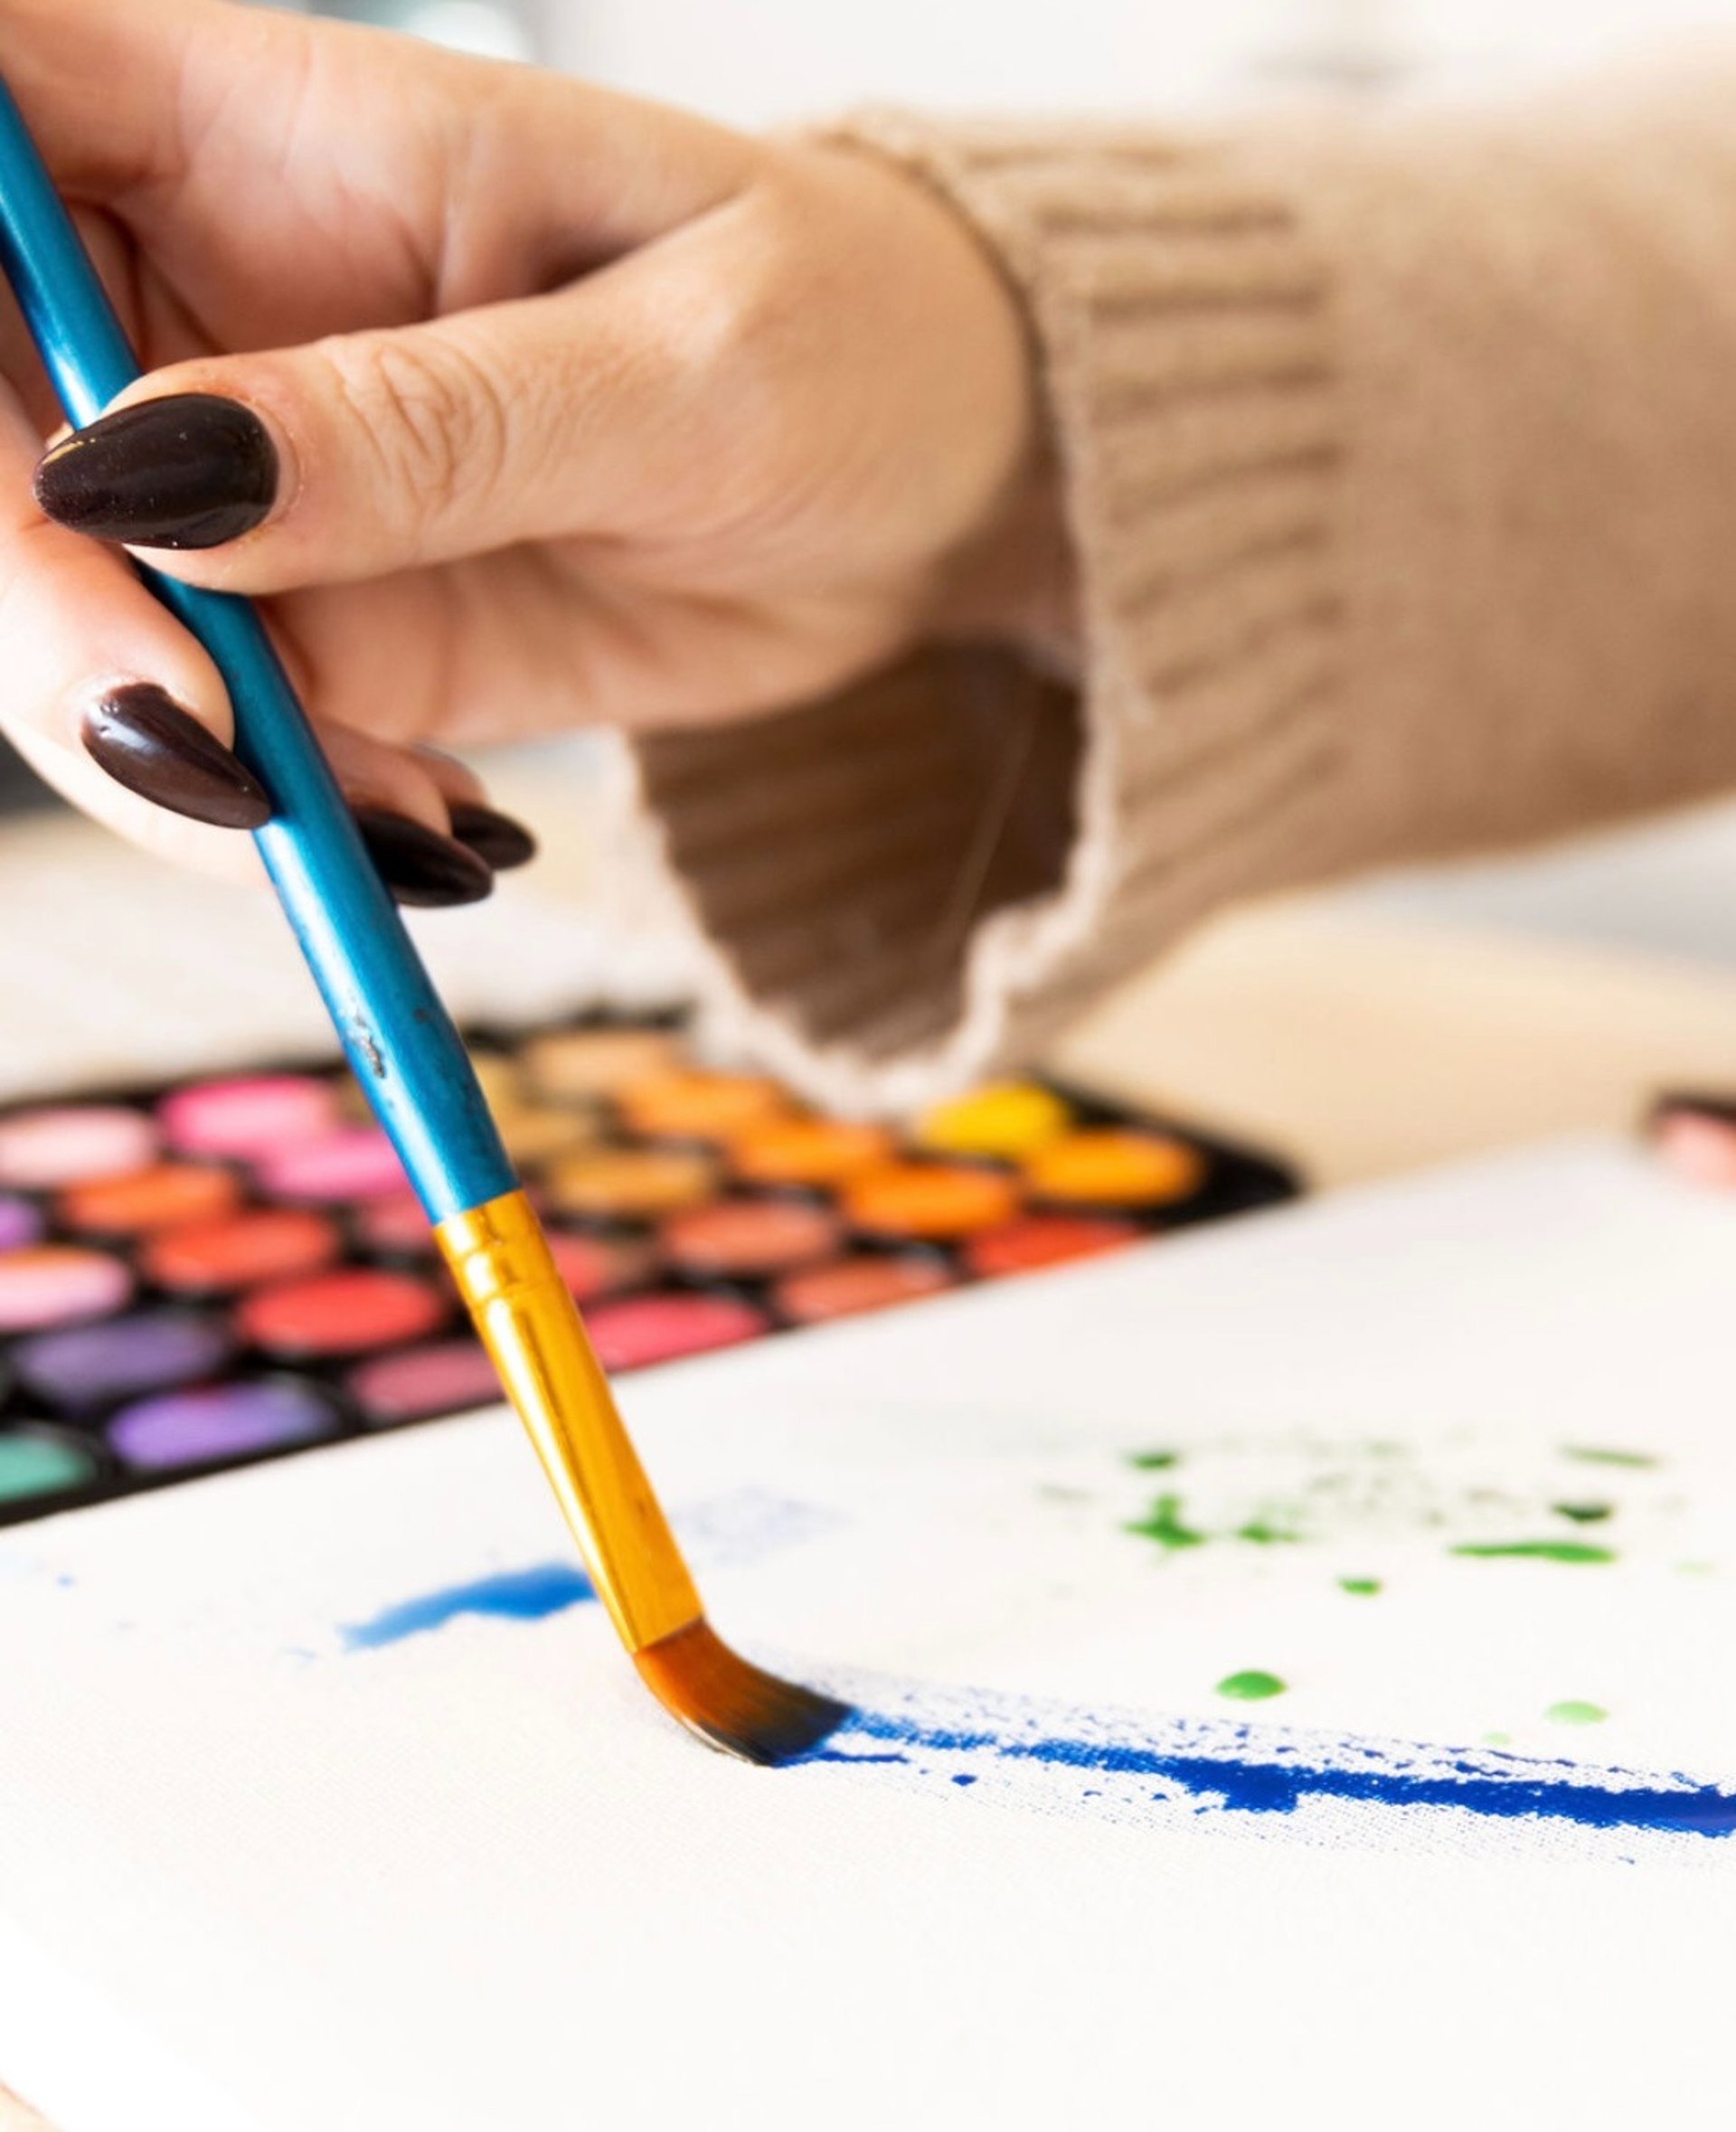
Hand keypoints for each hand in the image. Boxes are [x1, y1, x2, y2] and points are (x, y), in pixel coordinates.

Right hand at [0, 0, 1041, 902]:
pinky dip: (301, 819)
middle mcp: (202, 303)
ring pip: (75, 621)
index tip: (51, 459)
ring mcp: (249, 484)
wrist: (929, 493)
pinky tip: (441, 830)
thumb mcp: (679, 365)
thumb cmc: (849, 334)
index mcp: (250, 129)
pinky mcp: (316, 630)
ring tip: (401, 819)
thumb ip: (425, 423)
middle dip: (44, 614)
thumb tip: (147, 480)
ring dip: (185, 762)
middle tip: (214, 752)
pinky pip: (226, 741)